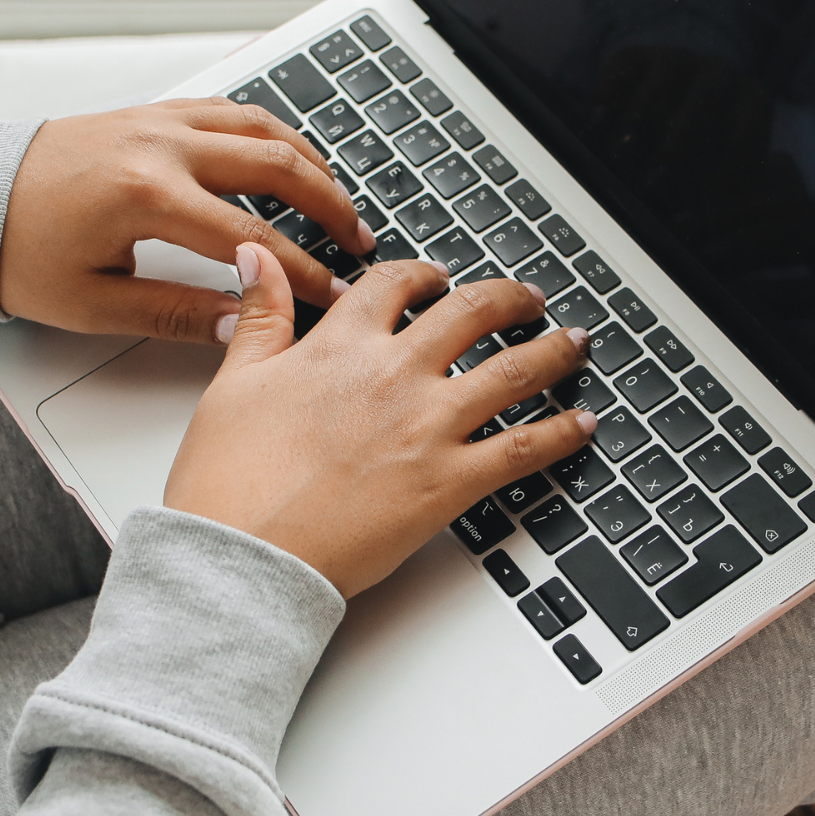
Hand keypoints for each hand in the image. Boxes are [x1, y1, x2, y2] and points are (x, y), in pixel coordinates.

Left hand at [0, 99, 374, 342]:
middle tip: (360, 238)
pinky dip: (272, 131)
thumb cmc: (18, 248)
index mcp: (147, 196)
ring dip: (311, 162)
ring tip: (339, 198)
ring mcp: (160, 120)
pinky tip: (291, 155)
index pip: (253, 240)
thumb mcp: (93, 302)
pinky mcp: (153, 111)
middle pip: (277, 167)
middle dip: (330, 205)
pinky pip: (231, 109)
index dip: (306, 271)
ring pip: (262, 127)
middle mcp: (162, 146)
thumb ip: (177, 313)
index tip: (337, 293)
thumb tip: (245, 324)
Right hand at [165, 245, 596, 596]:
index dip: (423, 274)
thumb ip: (262, 315)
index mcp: (341, 346)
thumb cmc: (231, 482)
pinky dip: (562, 432)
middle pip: (472, 314)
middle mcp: (395, 375)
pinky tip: (583, 423)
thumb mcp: (234, 382)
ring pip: (513, 371)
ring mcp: (428, 426)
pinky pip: (524, 449)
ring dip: (554, 352)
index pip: (395, 285)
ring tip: (575, 344)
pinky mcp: (450, 482)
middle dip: (509, 300)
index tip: (437, 278)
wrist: (243, 555)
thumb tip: (259, 260)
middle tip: (529, 300)